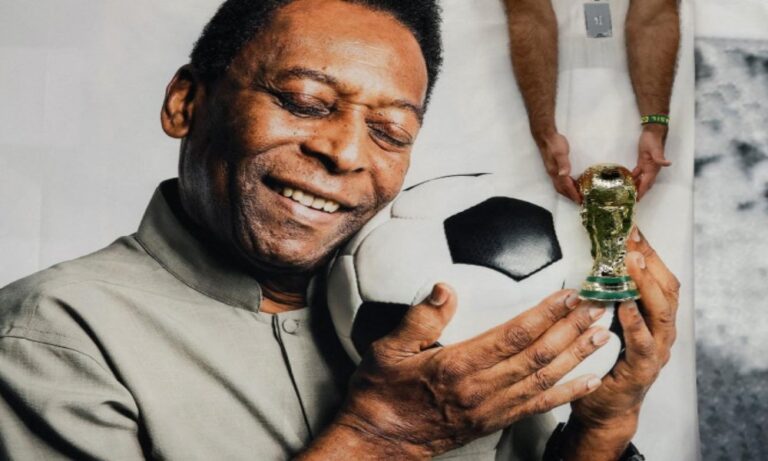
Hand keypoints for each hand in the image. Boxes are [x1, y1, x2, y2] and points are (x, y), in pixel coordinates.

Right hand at [319, 288, 612, 459]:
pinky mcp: (493, 423)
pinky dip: (566, 394)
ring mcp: (490, 409)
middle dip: (572, 329)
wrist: (378, 440)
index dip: (545, 314)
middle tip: (597, 306)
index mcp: (456, 366)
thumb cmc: (380, 394)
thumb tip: (444, 289)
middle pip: (538, 356)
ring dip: (577, 356)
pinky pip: (537, 407)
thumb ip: (419, 319)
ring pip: (544, 380)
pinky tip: (587, 381)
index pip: (513, 335)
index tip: (568, 294)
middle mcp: (480, 390)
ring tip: (601, 334)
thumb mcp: (386, 350)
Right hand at [535, 131, 581, 202]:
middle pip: (561, 189)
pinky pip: (560, 181)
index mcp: (555, 172)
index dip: (572, 194)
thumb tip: (564, 174)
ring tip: (576, 196)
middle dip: (570, 196)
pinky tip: (571, 184)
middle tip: (579, 201)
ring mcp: (552, 171)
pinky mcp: (554, 168)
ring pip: (560, 186)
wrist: (546, 136)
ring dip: (567, 192)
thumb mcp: (560, 152)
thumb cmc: (554, 144)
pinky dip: (566, 185)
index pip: (565, 186)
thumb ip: (563, 163)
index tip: (580, 201)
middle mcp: (553, 174)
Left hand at [560, 228, 679, 459]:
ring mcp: (656, 351)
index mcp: (654, 318)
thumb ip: (608, 299)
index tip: (633, 229)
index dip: (649, 253)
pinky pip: (642, 343)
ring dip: (646, 285)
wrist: (606, 410)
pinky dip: (634, 322)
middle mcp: (661, 332)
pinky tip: (623, 305)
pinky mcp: (642, 370)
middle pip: (666, 290)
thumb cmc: (605, 364)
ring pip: (660, 313)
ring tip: (631, 263)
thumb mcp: (608, 324)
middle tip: (632, 239)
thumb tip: (595, 265)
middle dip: (650, 261)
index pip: (659, 278)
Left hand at [632, 125, 671, 200]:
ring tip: (628, 193)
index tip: (637, 200)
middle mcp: (651, 169)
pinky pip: (638, 173)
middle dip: (639, 192)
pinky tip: (627, 181)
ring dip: (636, 186)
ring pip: (641, 179)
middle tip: (630, 200)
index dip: (642, 191)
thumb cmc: (653, 140)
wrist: (652, 132)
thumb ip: (660, 157)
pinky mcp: (642, 162)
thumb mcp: (655, 149)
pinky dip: (633, 177)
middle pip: (644, 184)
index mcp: (653, 168)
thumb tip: (668, 164)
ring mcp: (646, 166)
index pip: (646, 183)